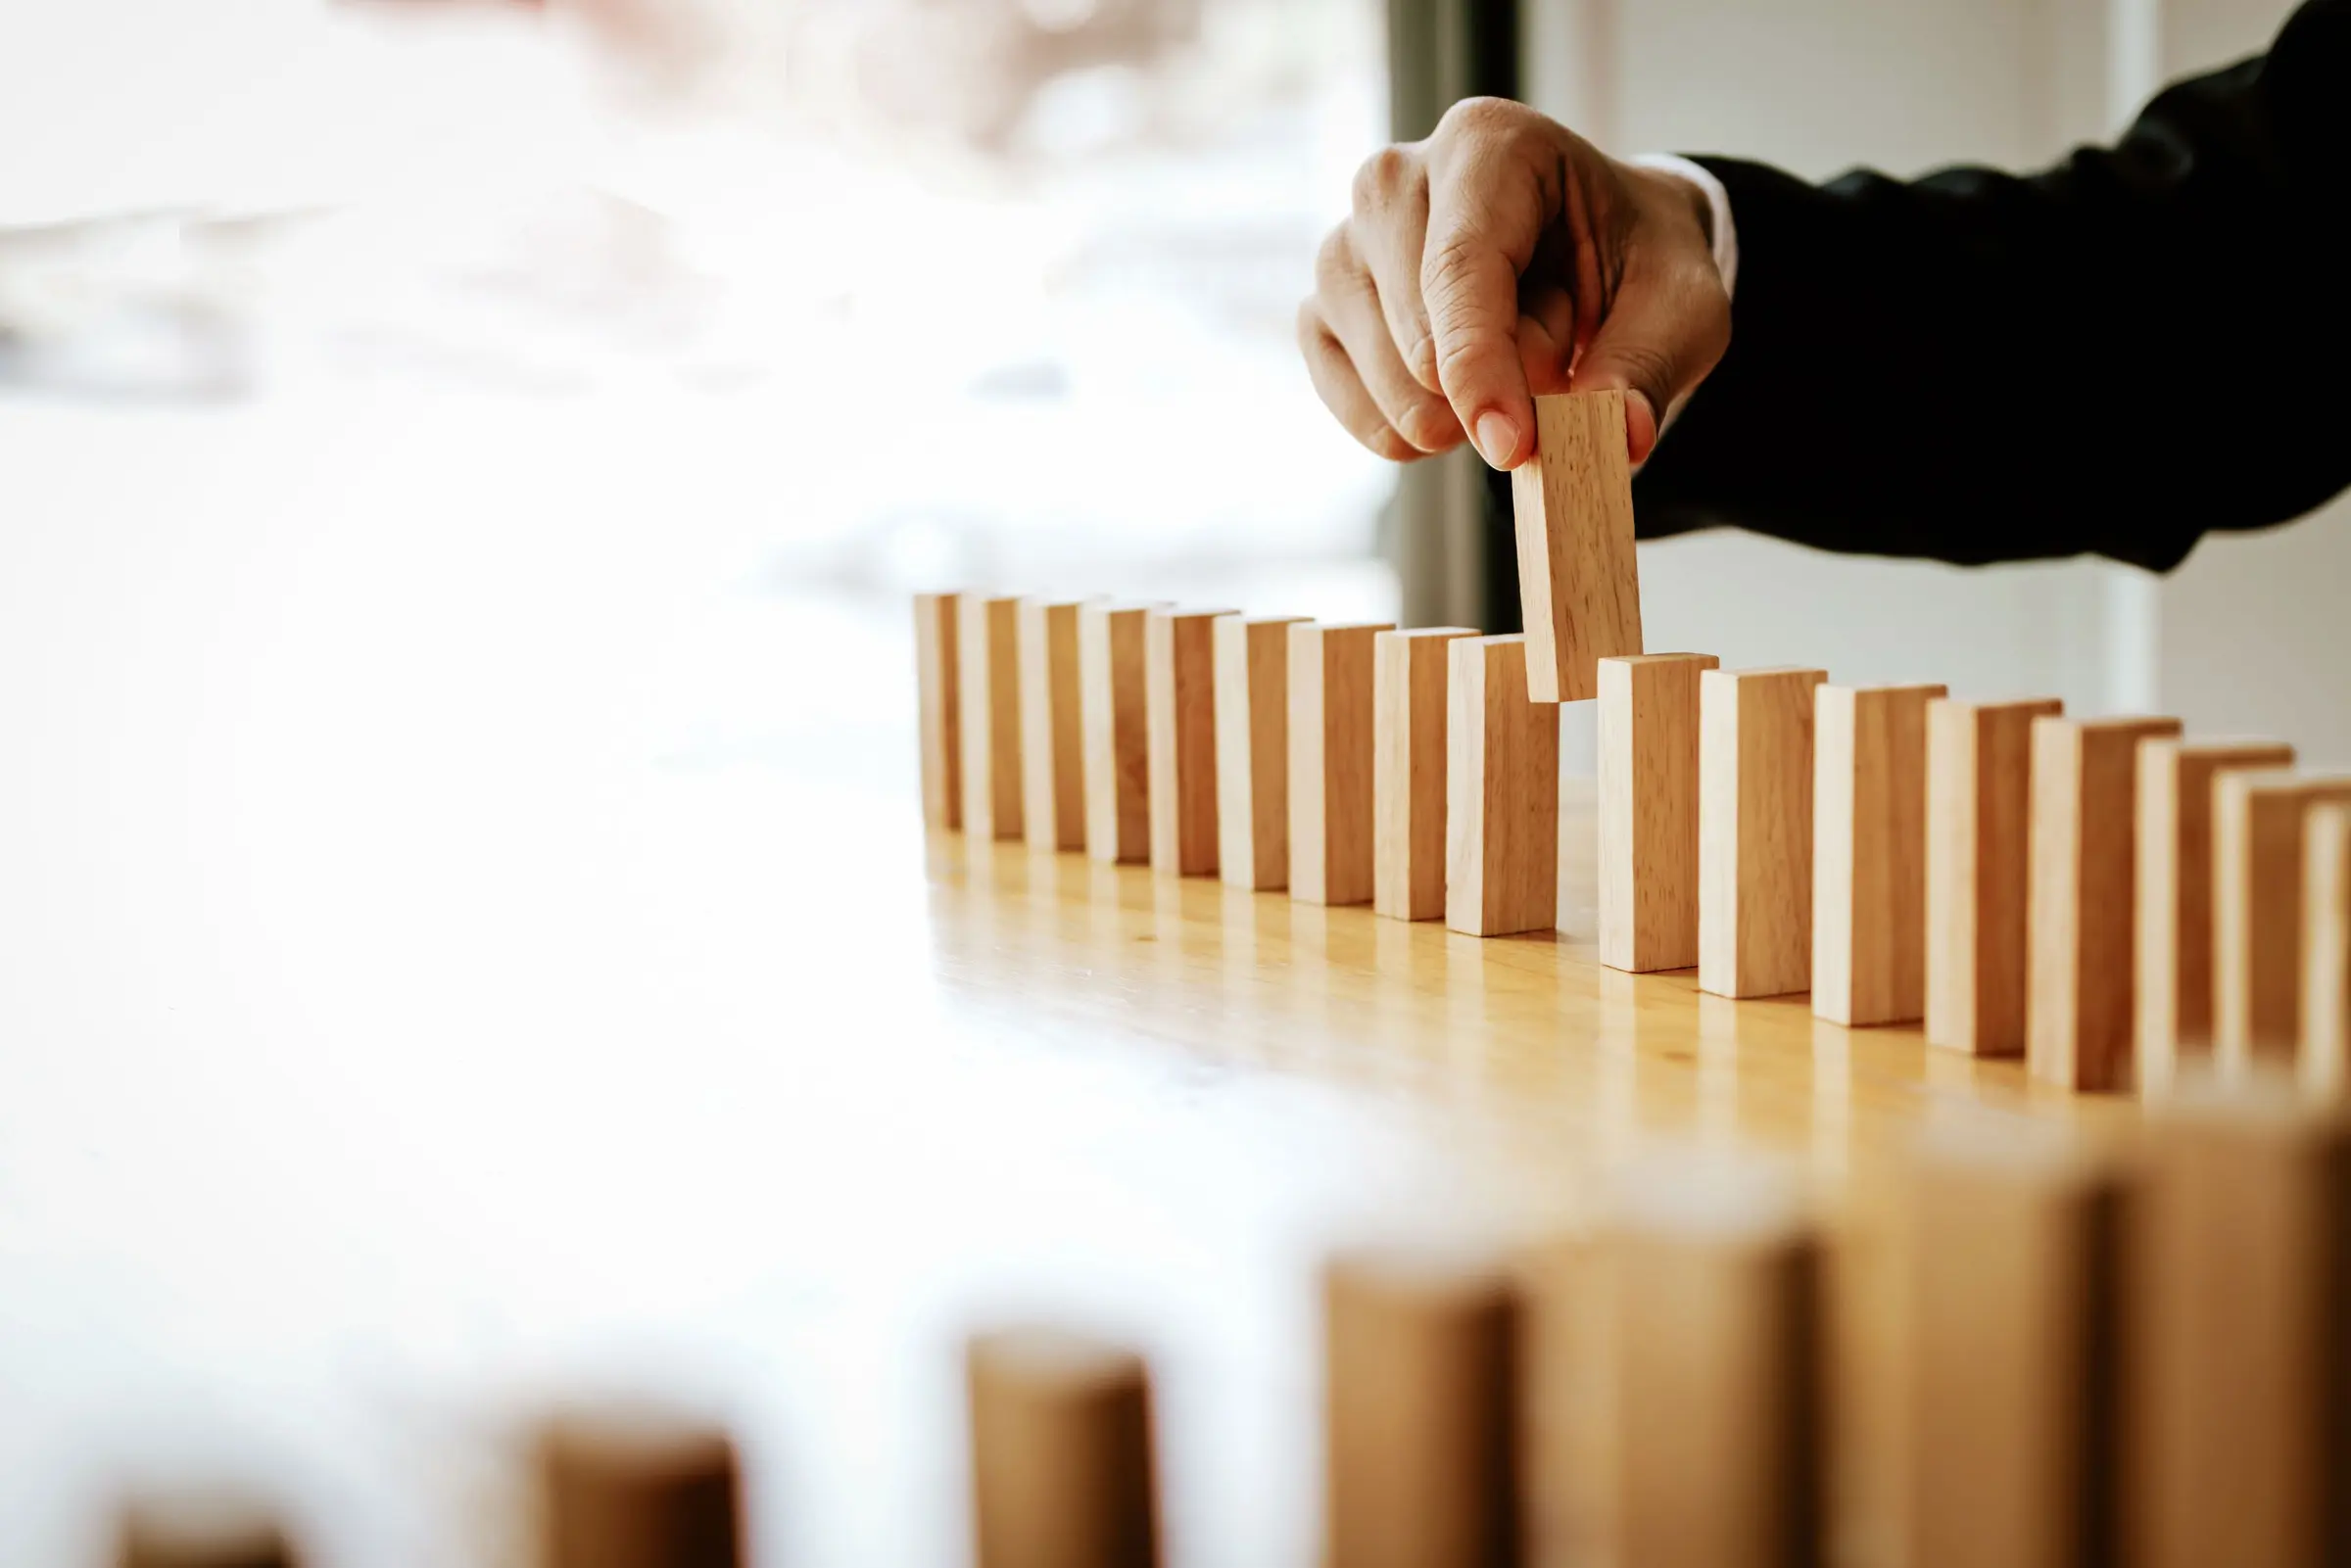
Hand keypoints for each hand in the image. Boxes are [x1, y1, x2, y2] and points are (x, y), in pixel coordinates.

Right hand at [1298, 97, 1730, 469]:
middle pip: (1422, 340)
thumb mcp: (1682, 306)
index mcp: (1486, 143)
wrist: (1595, 257)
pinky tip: (1459, 392)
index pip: (1460, 269)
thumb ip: (1648, 367)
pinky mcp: (1320, 312)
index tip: (1513, 449)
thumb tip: (1620, 439)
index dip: (1482, 370)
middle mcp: (1392, 180)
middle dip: (1502, 382)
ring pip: (1388, 384)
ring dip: (1464, 406)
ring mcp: (1343, 247)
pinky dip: (1417, 432)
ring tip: (1510, 345)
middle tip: (1559, 341)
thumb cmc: (1635, 266)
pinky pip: (1358, 412)